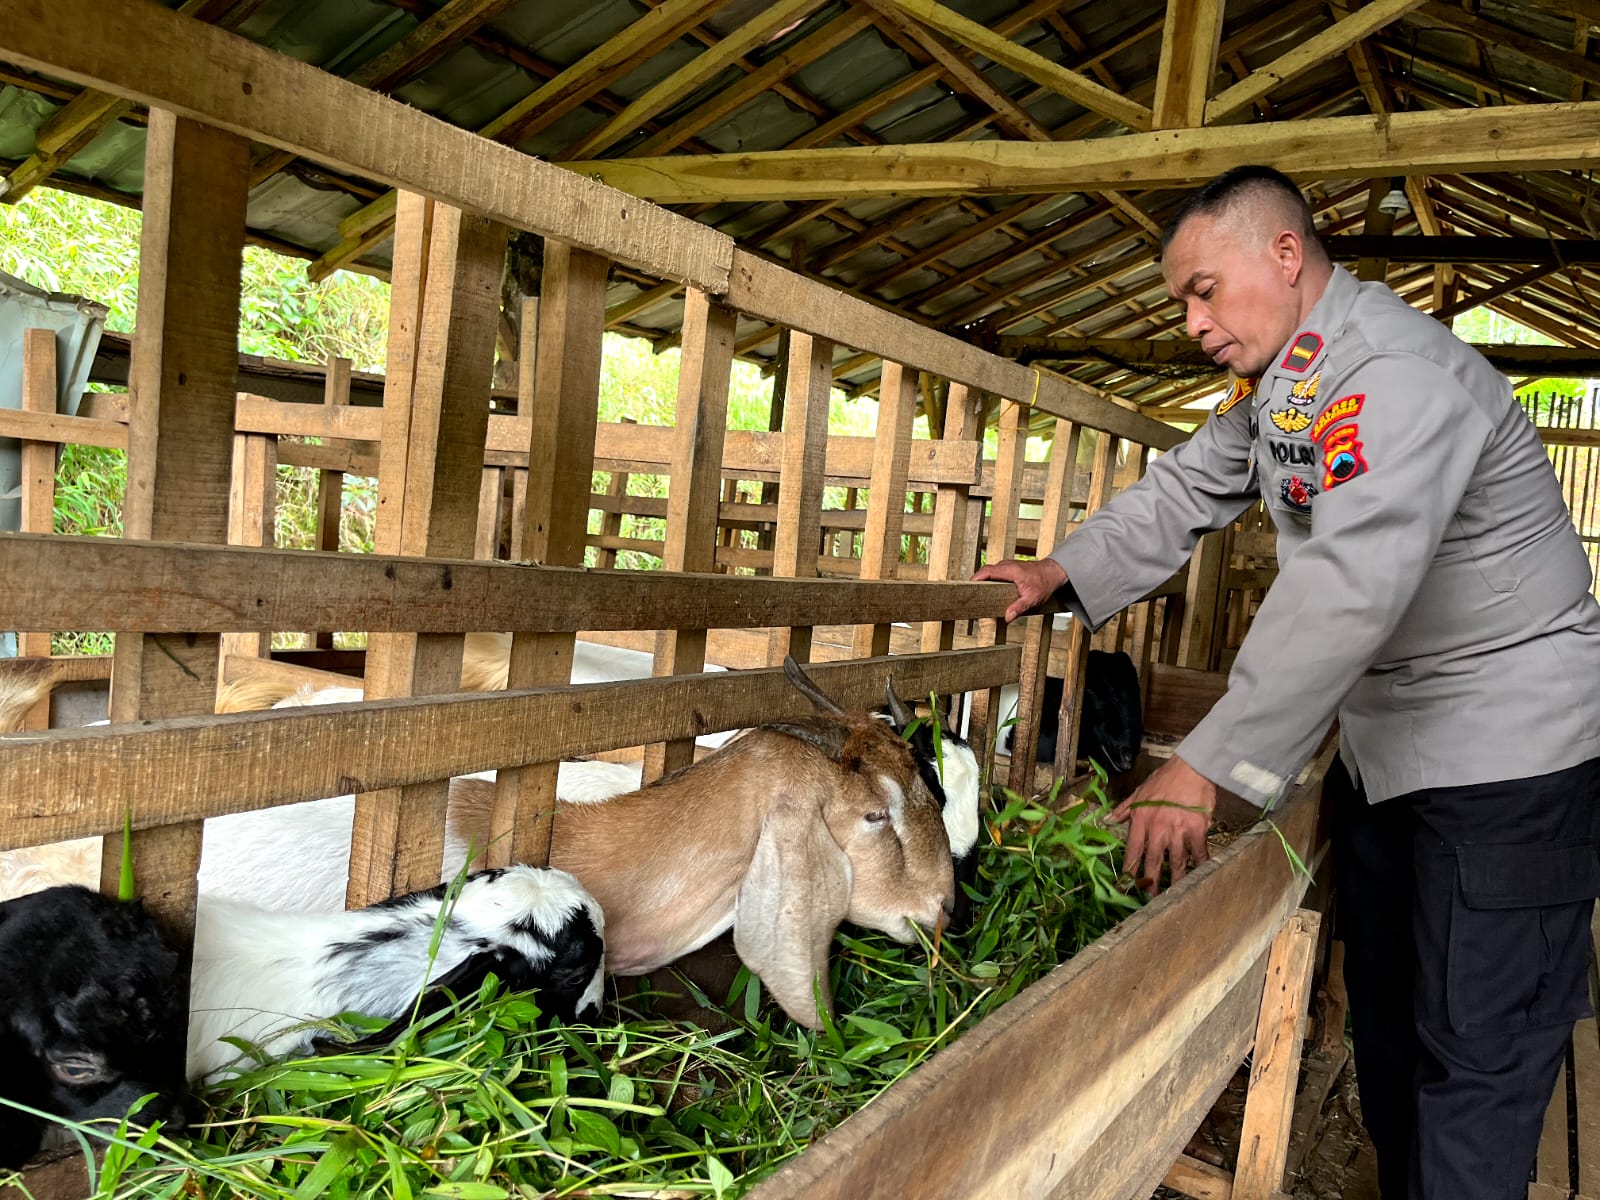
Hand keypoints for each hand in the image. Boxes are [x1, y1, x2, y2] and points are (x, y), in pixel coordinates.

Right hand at [972, 557, 1067, 622]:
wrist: (1053, 573)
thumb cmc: (1044, 583)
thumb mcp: (1032, 599)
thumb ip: (1019, 608)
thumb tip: (1007, 617)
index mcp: (1010, 571)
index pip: (987, 571)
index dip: (975, 578)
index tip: (967, 587)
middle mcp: (1007, 566)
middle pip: (985, 571)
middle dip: (976, 582)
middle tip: (969, 595)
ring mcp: (1007, 566)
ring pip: (990, 572)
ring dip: (982, 581)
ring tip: (976, 595)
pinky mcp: (1009, 569)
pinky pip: (995, 573)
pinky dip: (989, 580)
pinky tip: (988, 591)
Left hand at [1110, 755, 1215, 895]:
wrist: (1191, 768)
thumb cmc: (1165, 778)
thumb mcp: (1140, 792)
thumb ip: (1125, 809)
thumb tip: (1109, 819)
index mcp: (1141, 820)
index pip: (1132, 850)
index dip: (1130, 869)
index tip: (1127, 884)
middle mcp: (1157, 828)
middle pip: (1152, 861)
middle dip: (1151, 883)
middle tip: (1150, 899)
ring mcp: (1178, 830)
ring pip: (1175, 862)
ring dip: (1175, 880)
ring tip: (1174, 895)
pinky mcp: (1197, 830)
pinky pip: (1198, 853)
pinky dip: (1200, 865)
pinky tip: (1201, 876)